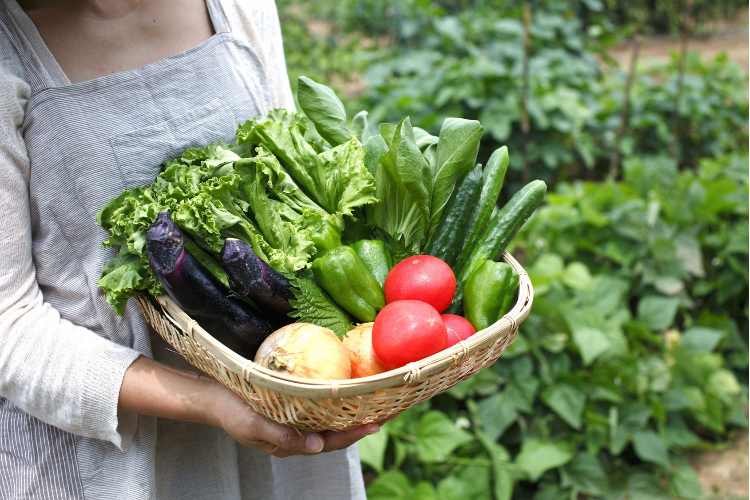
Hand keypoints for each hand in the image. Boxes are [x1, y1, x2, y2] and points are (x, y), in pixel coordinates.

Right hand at [213, 381, 392, 457]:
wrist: (211, 396)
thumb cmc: (230, 410)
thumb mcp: (252, 425)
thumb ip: (283, 437)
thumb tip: (317, 446)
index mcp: (293, 442)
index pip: (332, 442)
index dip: (356, 434)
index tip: (378, 423)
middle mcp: (301, 432)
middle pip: (339, 429)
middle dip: (365, 420)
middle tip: (392, 407)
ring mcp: (298, 418)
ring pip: (333, 416)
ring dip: (356, 408)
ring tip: (379, 397)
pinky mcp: (294, 403)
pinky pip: (322, 403)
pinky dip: (338, 396)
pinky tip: (350, 385)